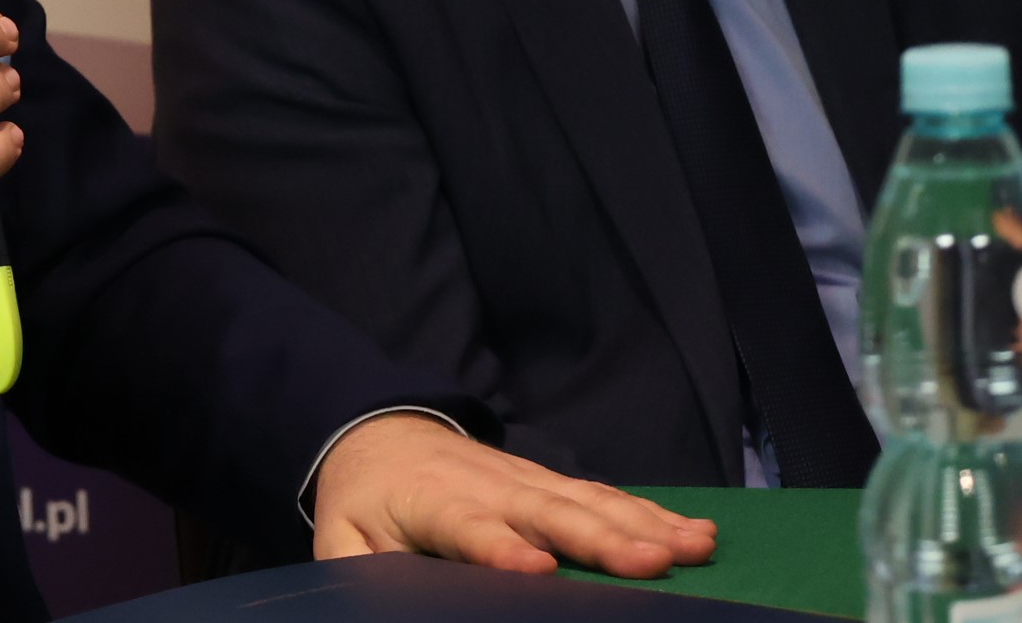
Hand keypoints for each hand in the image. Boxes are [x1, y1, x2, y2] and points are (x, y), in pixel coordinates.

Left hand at [313, 414, 716, 577]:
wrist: (379, 429)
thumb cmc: (364, 501)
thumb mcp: (342, 537)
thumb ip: (357, 571)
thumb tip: (369, 607)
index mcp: (432, 504)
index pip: (469, 528)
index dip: (501, 548)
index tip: (537, 569)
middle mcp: (489, 487)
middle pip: (548, 512)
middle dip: (601, 539)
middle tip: (653, 564)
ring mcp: (525, 480)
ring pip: (589, 501)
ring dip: (643, 524)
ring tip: (694, 547)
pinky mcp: (549, 481)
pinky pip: (604, 496)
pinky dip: (650, 512)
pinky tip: (694, 531)